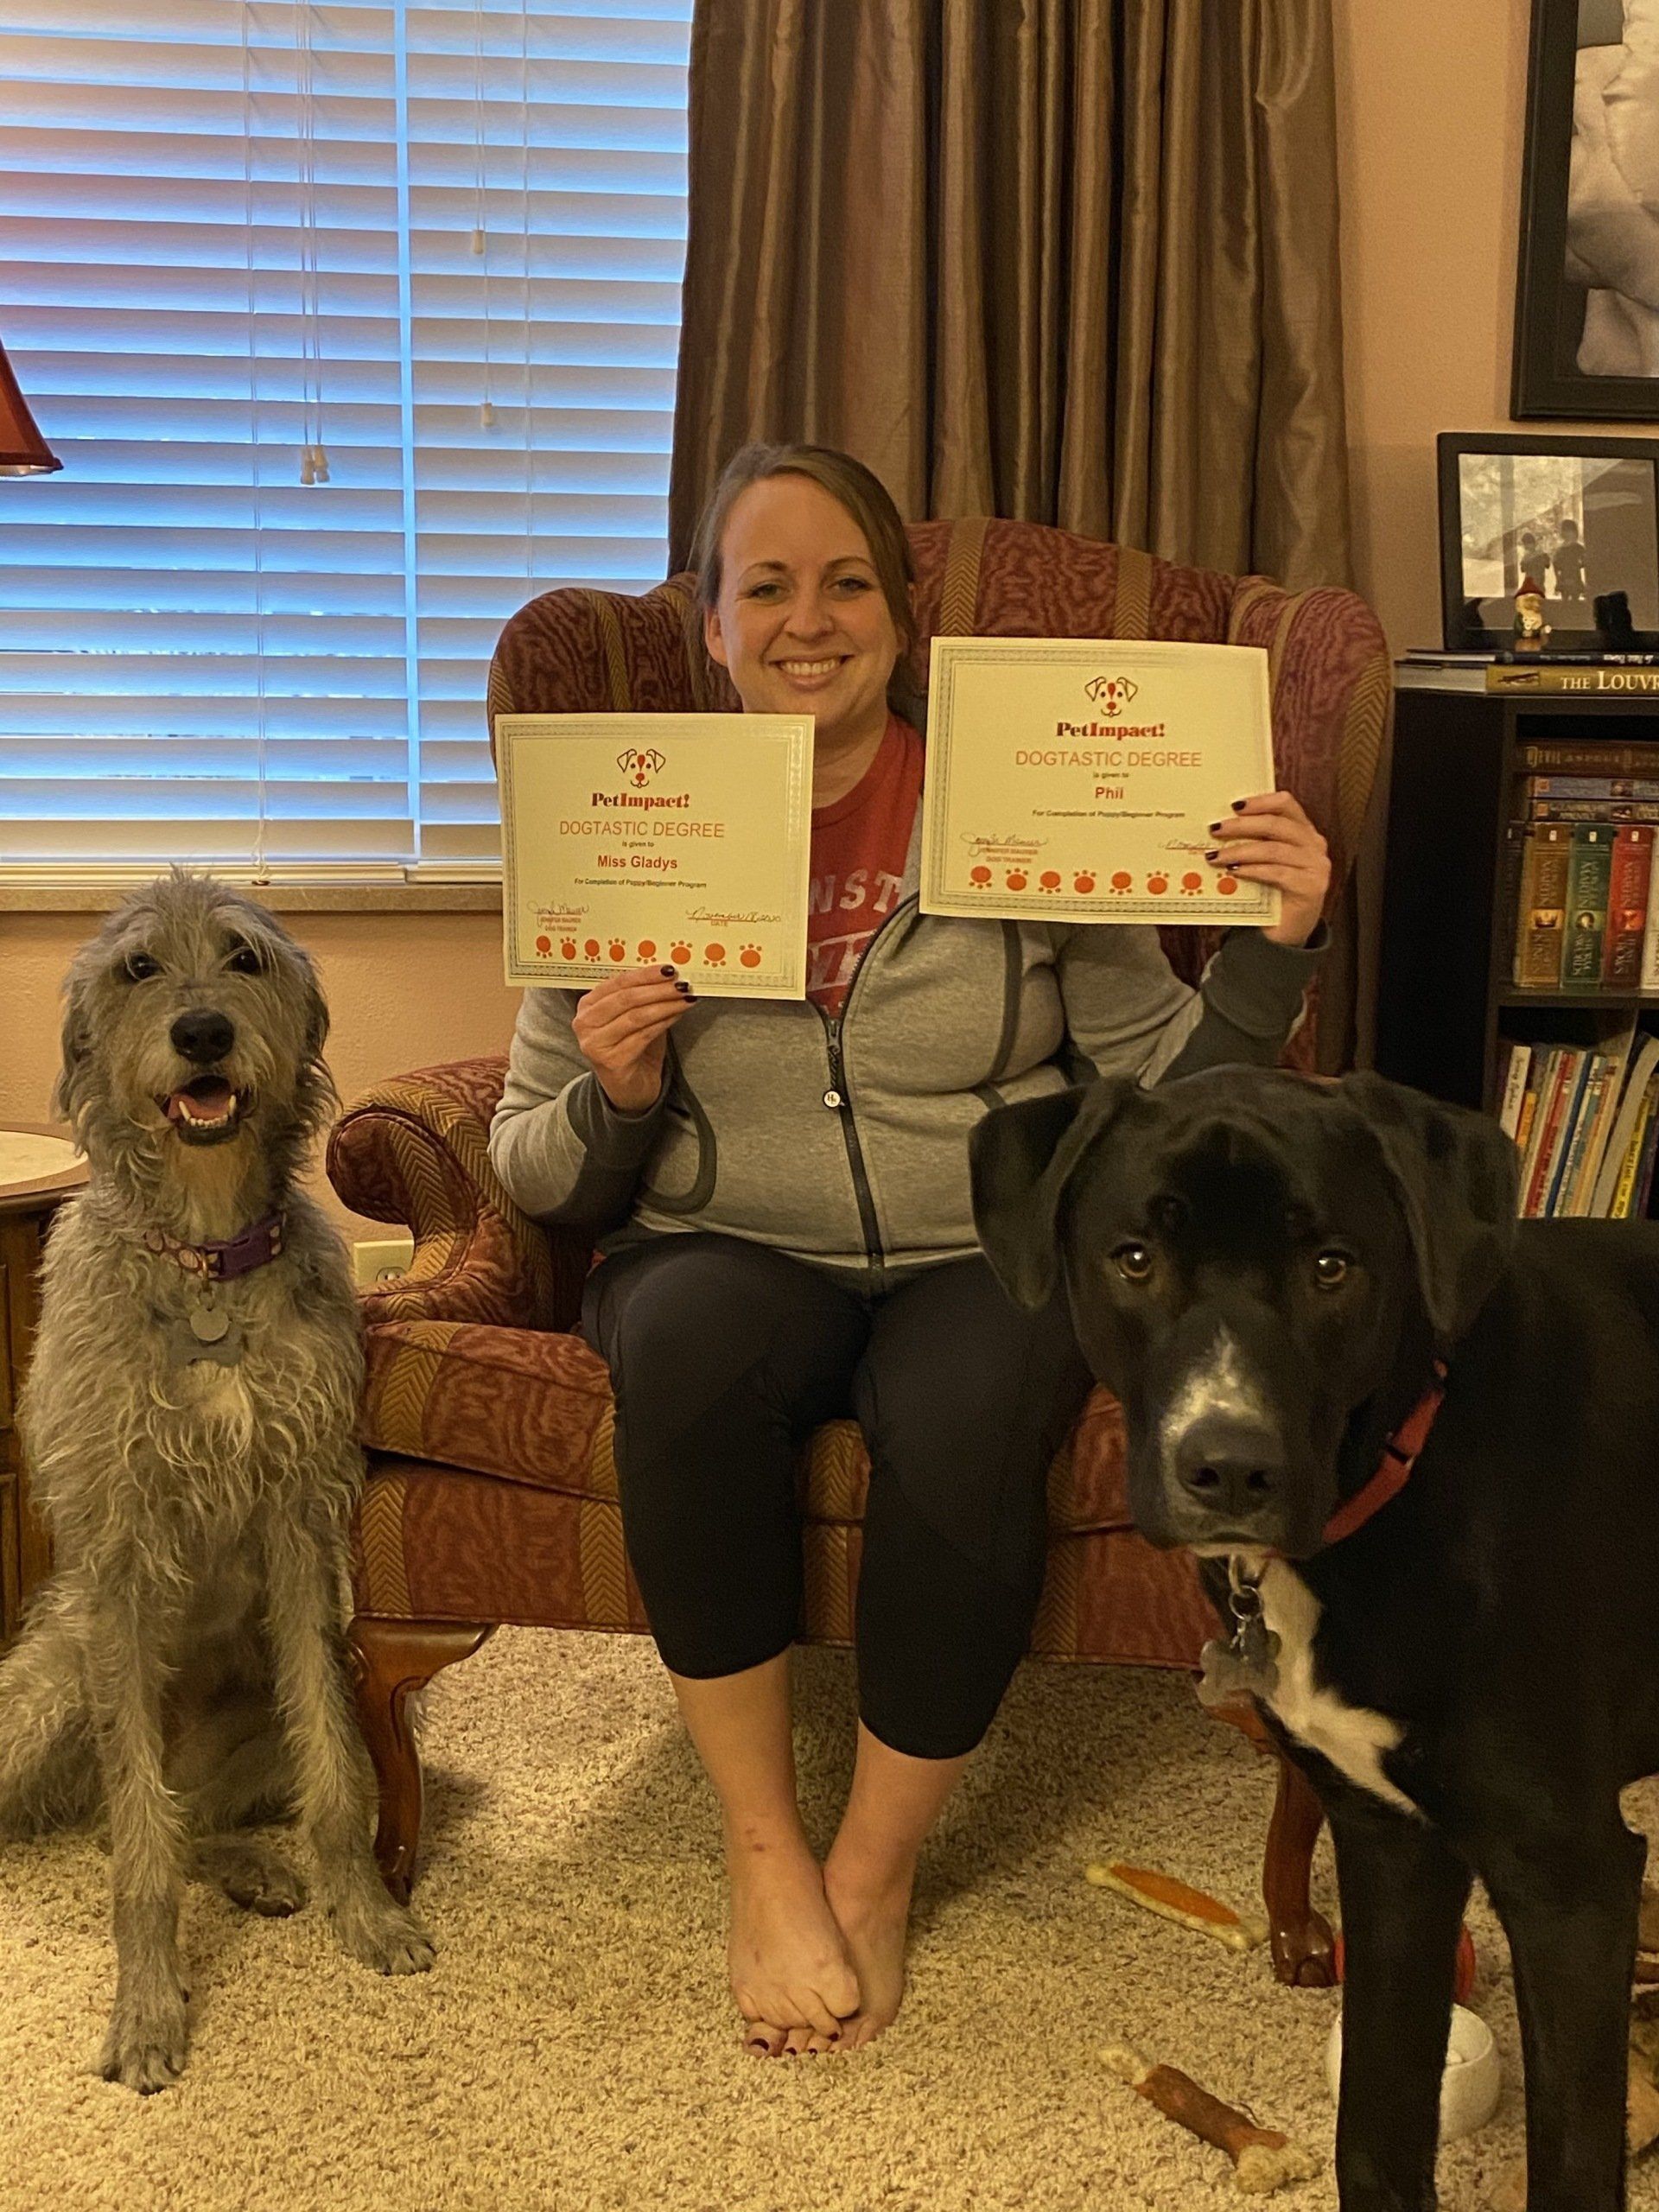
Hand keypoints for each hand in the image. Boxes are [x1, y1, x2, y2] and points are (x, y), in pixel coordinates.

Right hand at [572, 965, 695, 1112]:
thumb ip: (643, 998)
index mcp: (587, 1006)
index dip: (644, 975)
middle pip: (626, 998)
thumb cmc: (633, 1049)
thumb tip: (670, 976)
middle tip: (681, 983)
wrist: (630, 1090)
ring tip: (685, 998)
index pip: (617, 983)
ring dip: (665, 1005)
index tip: (669, 969)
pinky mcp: (610, 1061)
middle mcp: (584, 1023)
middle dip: (657, 989)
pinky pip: (643, 1035)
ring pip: (636, 1016)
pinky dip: (664, 1022)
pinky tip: (678, 1015)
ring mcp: (594, 1044)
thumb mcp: (634, 1018)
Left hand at [1205, 791, 1329, 946]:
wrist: (1285, 932)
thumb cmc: (1271, 892)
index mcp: (1303, 831)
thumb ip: (1252, 841)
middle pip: (1276, 824)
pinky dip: (1253, 870)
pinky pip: (1277, 873)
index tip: (1233, 805)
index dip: (1260, 801)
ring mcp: (1316, 866)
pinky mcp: (1311, 887)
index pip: (1286, 804)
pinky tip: (1234, 872)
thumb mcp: (1262, 861)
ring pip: (1274, 849)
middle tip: (1216, 829)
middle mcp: (1314, 845)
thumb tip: (1218, 826)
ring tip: (1217, 856)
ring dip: (1241, 851)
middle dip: (1242, 825)